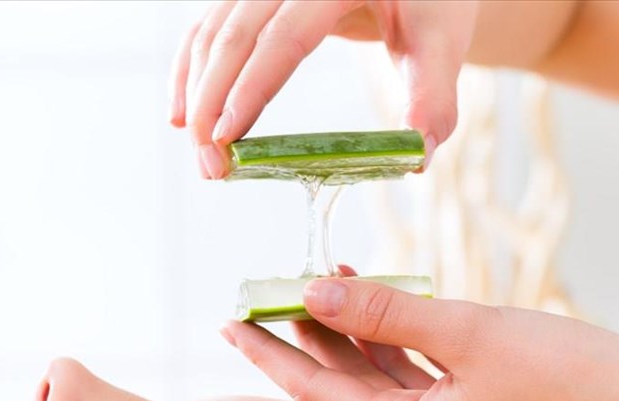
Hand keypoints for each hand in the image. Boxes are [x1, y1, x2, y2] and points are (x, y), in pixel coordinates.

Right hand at [170, 0, 478, 177]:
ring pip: (211, 33)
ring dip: (195, 95)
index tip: (227, 139)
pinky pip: (206, 28)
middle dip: (211, 106)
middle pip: (233, 36)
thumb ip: (432, 98)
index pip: (283, 38)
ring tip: (201, 154)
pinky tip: (179, 115)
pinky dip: (189, 72)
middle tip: (210, 167)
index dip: (250, 89)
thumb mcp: (440, 42)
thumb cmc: (430, 1)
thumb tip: (417, 156)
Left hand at [220, 275, 618, 400]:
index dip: (268, 353)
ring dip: (347, 334)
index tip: (228, 321)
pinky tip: (372, 304)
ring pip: (375, 379)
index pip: (315, 392)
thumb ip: (385, 314)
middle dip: (302, 338)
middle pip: (339, 387)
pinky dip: (389, 344)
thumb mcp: (466, 332)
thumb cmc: (566, 376)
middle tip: (263, 295)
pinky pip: (411, 379)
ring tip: (318, 281)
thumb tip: (314, 294)